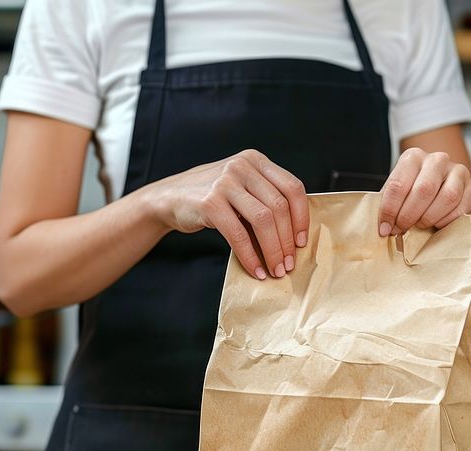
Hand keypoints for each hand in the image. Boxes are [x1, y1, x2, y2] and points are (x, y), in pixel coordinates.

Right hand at [148, 149, 308, 279]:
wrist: (168, 198)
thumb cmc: (213, 197)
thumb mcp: (241, 186)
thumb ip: (265, 198)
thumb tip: (295, 236)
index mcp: (256, 160)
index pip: (293, 188)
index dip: (302, 218)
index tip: (302, 242)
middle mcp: (242, 166)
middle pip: (280, 207)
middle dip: (287, 241)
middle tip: (289, 264)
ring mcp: (225, 182)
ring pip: (264, 220)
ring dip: (273, 251)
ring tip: (275, 269)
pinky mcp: (210, 203)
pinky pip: (239, 234)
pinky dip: (250, 256)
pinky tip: (255, 269)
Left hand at [378, 147, 470, 236]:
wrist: (440, 196)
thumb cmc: (414, 197)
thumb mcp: (398, 196)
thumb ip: (389, 206)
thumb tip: (383, 228)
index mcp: (413, 157)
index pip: (399, 184)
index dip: (389, 210)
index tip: (385, 228)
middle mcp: (437, 159)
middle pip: (424, 189)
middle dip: (409, 215)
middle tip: (402, 230)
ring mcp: (459, 172)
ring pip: (448, 197)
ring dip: (430, 217)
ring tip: (421, 225)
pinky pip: (462, 208)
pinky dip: (447, 221)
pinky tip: (438, 224)